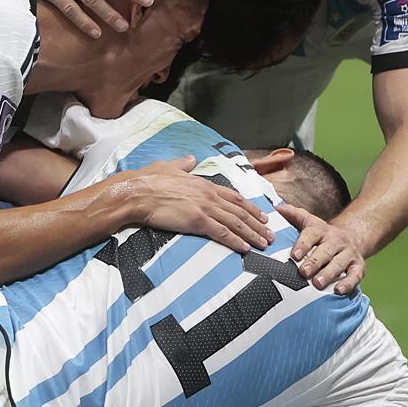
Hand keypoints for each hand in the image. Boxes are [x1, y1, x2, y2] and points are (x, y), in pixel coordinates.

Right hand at [109, 156, 273, 252]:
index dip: (249, 207)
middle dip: (257, 223)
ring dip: (253, 234)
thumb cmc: (148, 181)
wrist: (137, 193)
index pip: (234, 196)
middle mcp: (209, 195)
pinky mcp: (197, 221)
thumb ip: (182, 164)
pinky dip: (236, 241)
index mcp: (203, 184)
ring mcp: (204, 207)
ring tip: (264, 243)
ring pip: (236, 223)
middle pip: (240, 211)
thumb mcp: (168, 167)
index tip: (260, 215)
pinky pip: (222, 233)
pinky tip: (245, 248)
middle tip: (270, 233)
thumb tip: (190, 158)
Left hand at [279, 202, 366, 292]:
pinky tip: (339, 290)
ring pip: (339, 264)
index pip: (311, 235)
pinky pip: (355, 275)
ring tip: (317, 284)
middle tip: (303, 272)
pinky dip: (348, 283)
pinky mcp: (358, 266)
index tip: (294, 255)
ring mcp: (348, 254)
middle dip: (314, 262)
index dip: (303, 245)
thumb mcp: (310, 222)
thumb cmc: (323, 235)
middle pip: (325, 251)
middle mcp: (336, 241)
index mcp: (322, 231)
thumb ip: (294, 215)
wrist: (353, 237)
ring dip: (329, 274)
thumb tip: (276, 207)